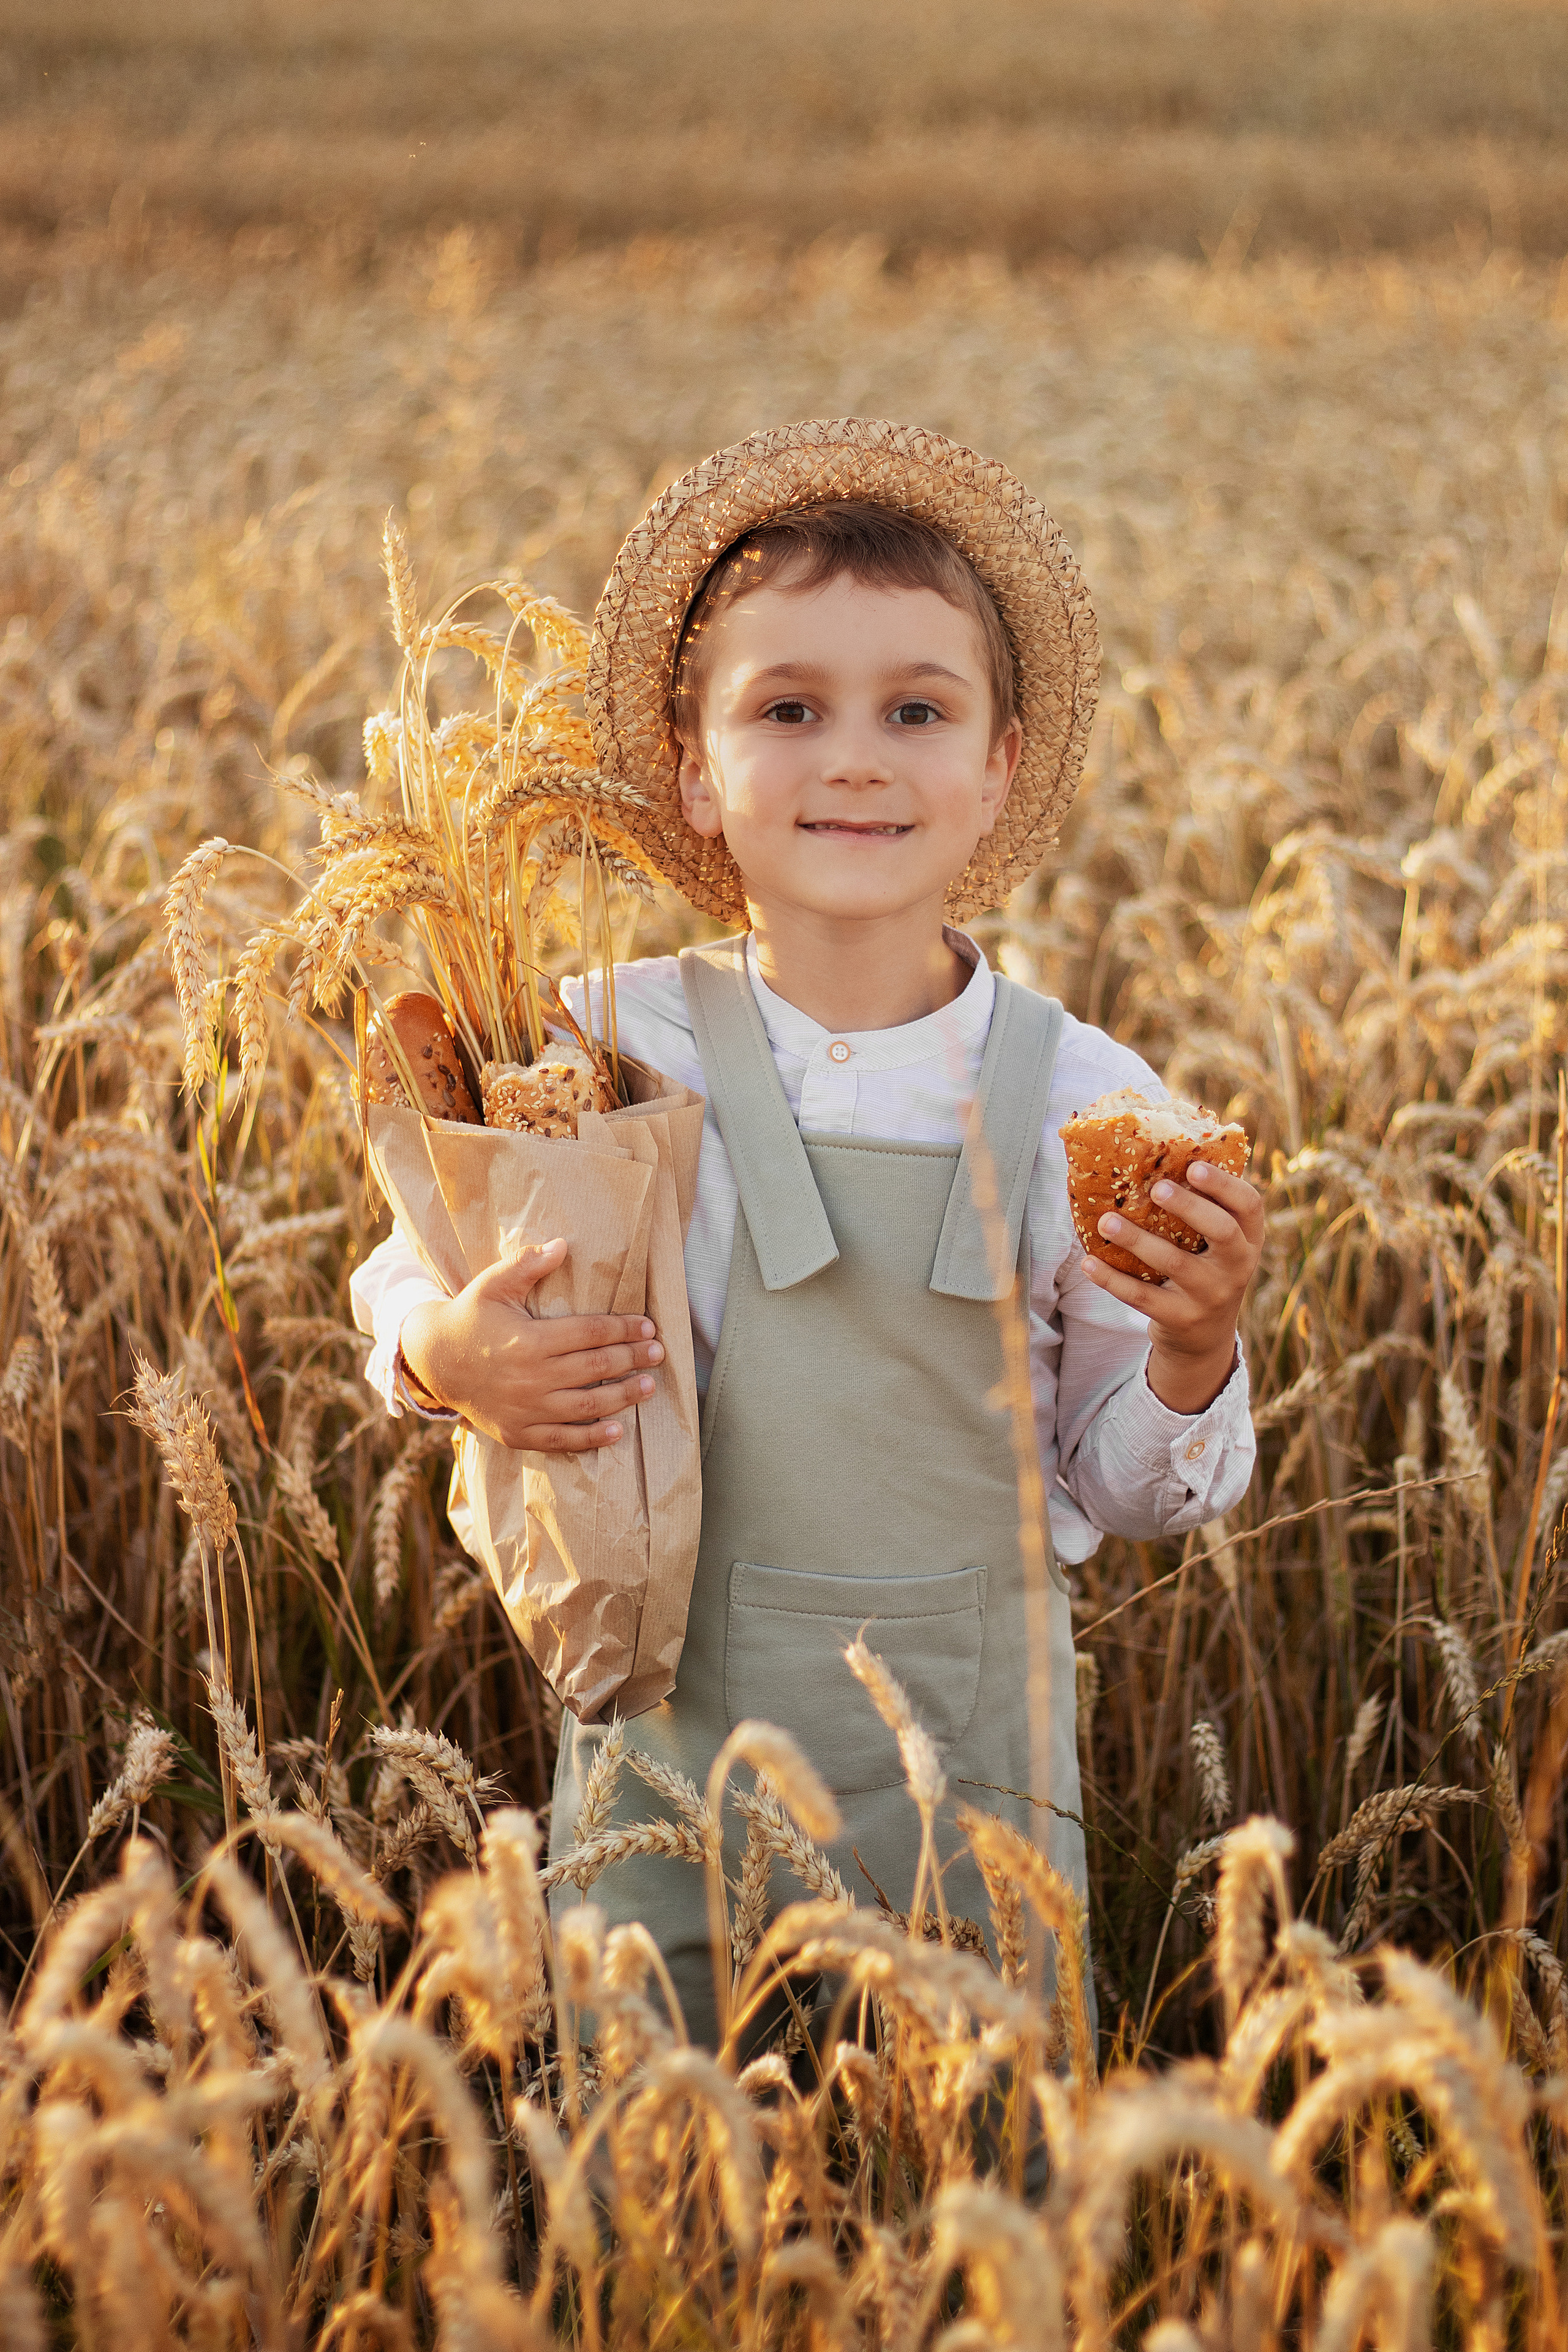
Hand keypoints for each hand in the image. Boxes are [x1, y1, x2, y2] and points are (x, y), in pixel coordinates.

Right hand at [399, 1236, 664, 1451]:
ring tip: (648, 1386)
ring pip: (586, 1406)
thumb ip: (526, 1264)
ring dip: (622, 1397)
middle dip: (631, 1359)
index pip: (590, 1333)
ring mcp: (526, 1409)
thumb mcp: (492, 1285)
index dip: (623, 1329)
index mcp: (529, 1340)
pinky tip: (616, 1430)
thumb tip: (563, 1244)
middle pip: (595, 1368)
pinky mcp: (518, 1432)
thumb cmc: (469, 1317)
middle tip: (658, 1353)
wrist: (433, 1362)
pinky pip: (561, 1439)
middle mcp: (531, 1378)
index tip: (647, 1326)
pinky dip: (591, 1438)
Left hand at [1081, 1161, 1262, 1413]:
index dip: (1225, 1185)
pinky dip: (1112, 1280)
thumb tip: (1160, 1152)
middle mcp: (1236, 1267)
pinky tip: (1089, 1262)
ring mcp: (1210, 1296)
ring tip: (1106, 1221)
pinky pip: (1142, 1297)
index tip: (1194, 1166)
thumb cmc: (1204, 1269)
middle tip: (1156, 1188)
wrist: (1205, 1338)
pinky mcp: (1180, 1318)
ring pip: (1174, 1263)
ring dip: (1136, 1240)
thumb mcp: (1218, 1245)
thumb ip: (1205, 1208)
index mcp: (1248, 1239)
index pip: (1249, 1206)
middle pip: (1222, 1232)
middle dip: (1189, 1207)